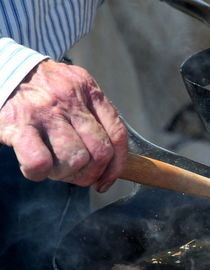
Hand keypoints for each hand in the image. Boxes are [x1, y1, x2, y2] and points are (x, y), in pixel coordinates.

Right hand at [0, 59, 127, 191]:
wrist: (3, 69)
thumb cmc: (42, 89)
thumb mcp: (74, 89)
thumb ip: (94, 115)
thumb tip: (112, 158)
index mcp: (89, 91)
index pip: (118, 134)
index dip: (117, 165)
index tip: (107, 180)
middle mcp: (71, 99)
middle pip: (100, 152)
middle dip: (91, 173)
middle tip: (75, 174)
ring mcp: (45, 112)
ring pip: (75, 159)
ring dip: (65, 174)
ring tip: (53, 167)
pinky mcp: (18, 124)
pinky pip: (40, 162)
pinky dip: (39, 173)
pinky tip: (35, 167)